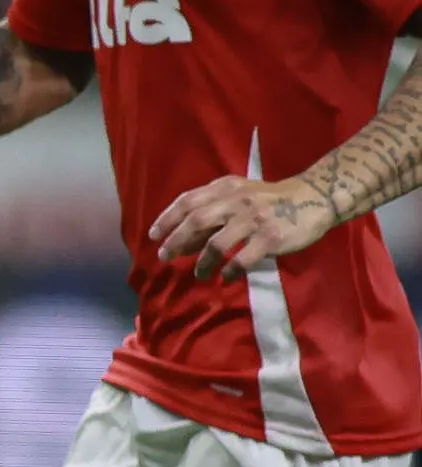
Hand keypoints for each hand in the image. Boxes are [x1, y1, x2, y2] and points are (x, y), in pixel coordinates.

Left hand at [149, 177, 335, 280]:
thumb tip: (184, 239)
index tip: (153, 235)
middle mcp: (235, 201)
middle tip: (165, 256)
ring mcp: (253, 220)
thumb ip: (213, 210)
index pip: (187, 201)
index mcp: (224, 188)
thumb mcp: (239, 194)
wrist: (313, 197)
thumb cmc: (269, 199)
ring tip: (199, 274)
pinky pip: (241, 259)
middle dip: (176, 241)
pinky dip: (228, 271)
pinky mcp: (270, 238)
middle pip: (196, 221)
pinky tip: (224, 278)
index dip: (167, 218)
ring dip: (203, 262)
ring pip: (216, 244)